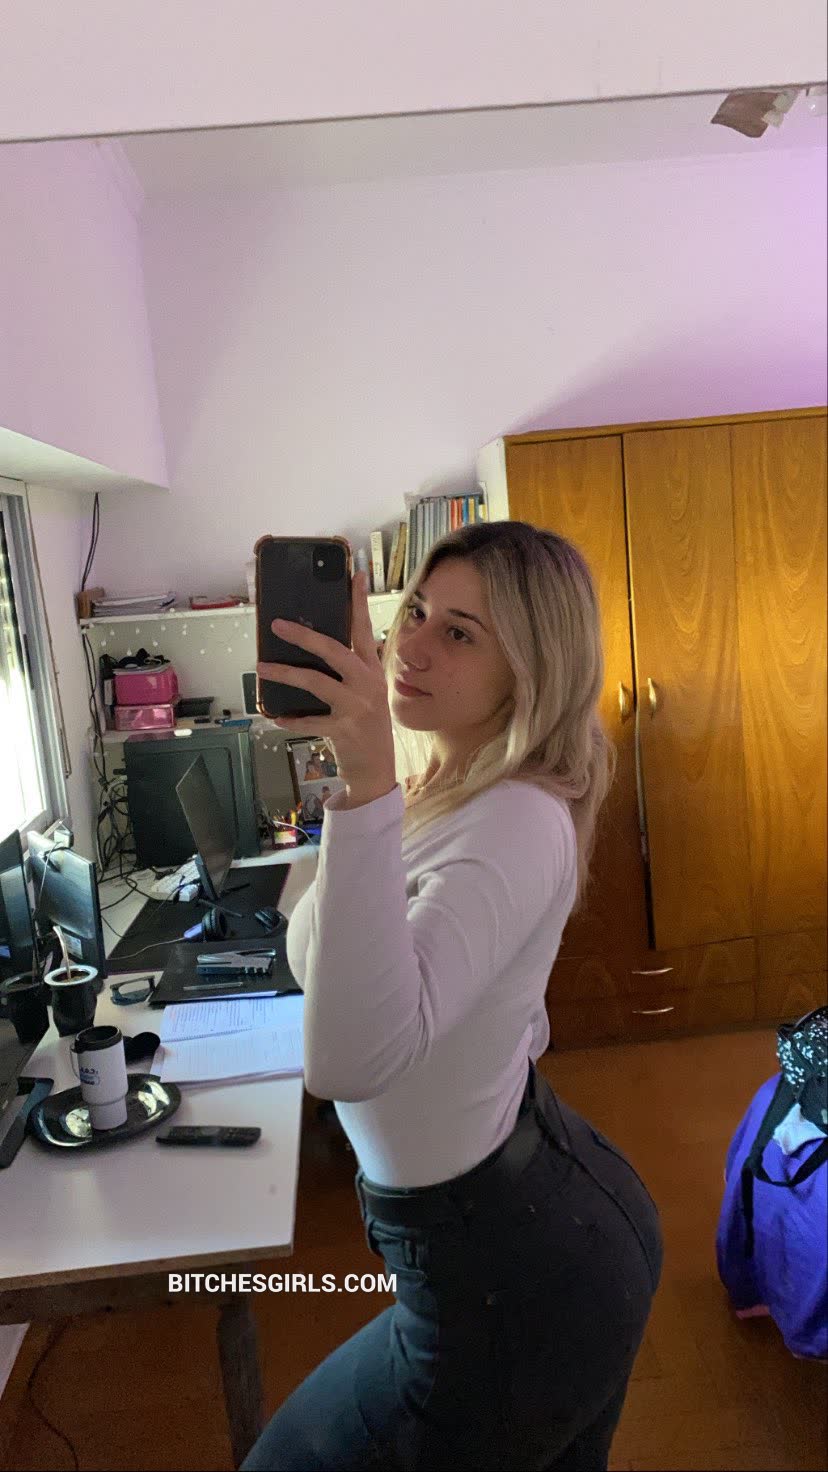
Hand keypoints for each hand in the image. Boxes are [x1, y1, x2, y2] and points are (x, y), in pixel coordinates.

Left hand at [257, 570, 396, 803]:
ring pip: (315, 682)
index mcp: (372, 671)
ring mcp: (356, 707)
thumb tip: (316, 647)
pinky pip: (307, 720)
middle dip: (304, 636)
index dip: (359, 603)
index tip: (355, 576)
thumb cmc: (367, 727)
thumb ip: (352, 670)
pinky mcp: (342, 729)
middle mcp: (367, 684)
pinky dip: (288, 719)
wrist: (377, 770)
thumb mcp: (368, 693)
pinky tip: (273, 716)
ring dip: (285, 673)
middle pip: (334, 651)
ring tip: (262, 666)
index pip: (364, 630)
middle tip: (278, 624)